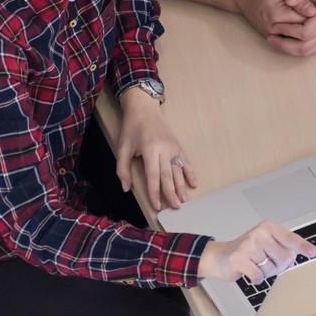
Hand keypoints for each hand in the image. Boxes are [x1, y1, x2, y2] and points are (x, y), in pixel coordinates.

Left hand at [114, 88, 196, 211]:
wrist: (144, 108)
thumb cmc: (131, 128)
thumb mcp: (122, 147)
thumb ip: (123, 169)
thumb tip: (126, 188)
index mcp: (150, 150)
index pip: (154, 176)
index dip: (155, 193)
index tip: (157, 206)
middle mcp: (164, 149)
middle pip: (169, 175)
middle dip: (172, 193)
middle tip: (175, 207)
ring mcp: (173, 147)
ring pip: (179, 170)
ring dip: (182, 186)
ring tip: (184, 200)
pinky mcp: (178, 145)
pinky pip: (186, 161)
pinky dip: (190, 173)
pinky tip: (193, 183)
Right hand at [198, 220, 315, 283]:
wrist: (220, 256)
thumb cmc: (247, 251)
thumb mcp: (266, 244)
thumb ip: (281, 249)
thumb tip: (293, 260)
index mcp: (269, 228)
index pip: (290, 238)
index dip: (303, 246)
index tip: (313, 252)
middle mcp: (260, 233)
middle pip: (284, 258)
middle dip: (278, 267)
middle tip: (266, 263)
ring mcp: (249, 244)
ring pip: (271, 269)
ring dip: (265, 273)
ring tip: (255, 265)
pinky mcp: (239, 257)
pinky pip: (258, 276)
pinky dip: (256, 279)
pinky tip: (249, 272)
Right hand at [230, 0, 315, 40]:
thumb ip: (298, 0)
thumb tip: (313, 12)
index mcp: (277, 16)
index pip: (306, 20)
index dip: (314, 11)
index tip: (314, 1)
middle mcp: (273, 30)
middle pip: (303, 31)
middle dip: (311, 21)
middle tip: (310, 6)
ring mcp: (272, 36)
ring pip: (297, 38)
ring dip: (304, 27)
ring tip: (302, 12)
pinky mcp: (272, 38)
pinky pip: (290, 39)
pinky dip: (297, 32)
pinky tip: (298, 21)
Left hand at [278, 0, 315, 56]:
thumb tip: (287, 1)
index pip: (304, 32)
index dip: (287, 30)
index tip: (274, 26)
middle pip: (304, 46)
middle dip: (284, 43)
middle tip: (270, 36)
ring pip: (306, 52)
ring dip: (288, 49)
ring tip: (273, 40)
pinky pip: (309, 51)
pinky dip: (294, 49)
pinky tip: (284, 42)